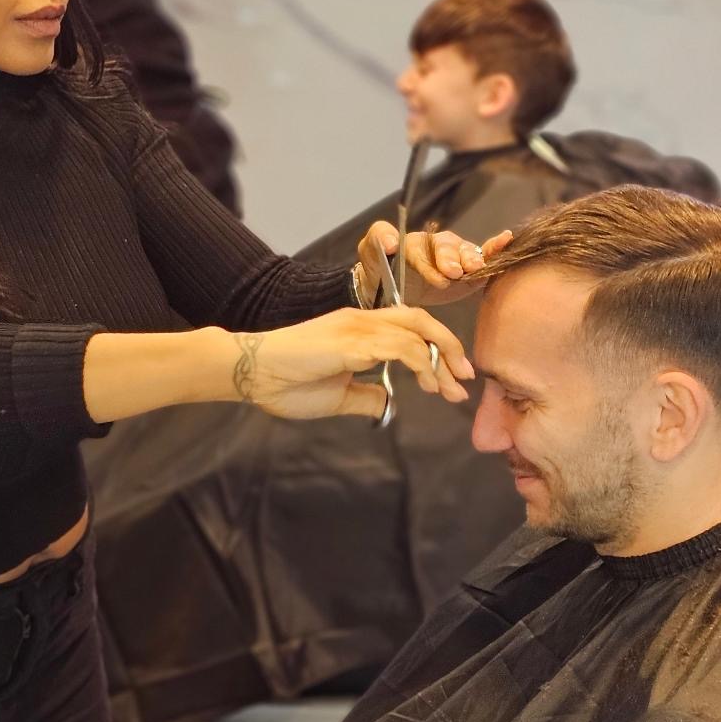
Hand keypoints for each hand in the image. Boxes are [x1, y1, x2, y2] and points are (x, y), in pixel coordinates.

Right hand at [229, 307, 472, 421]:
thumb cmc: (287, 384)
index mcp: (359, 329)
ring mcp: (359, 326)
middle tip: (467, 377)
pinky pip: (401, 346)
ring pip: (417, 331)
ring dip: (441, 359)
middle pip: (421, 321)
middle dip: (450, 347)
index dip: (436, 349)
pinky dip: (422, 363)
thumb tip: (386, 401)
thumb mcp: (337, 396)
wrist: (253, 373)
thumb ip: (364, 396)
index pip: (410, 329)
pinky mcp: (354, 341)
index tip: (452, 379)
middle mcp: (363, 320)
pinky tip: (429, 384)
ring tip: (452, 387)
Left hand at [356, 222, 513, 305]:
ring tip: (475, 267)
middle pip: (449, 247)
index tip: (439, 275)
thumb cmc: (379, 265)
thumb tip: (391, 242)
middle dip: (453, 259)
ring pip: (466, 252)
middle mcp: (437, 247)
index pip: (424, 249)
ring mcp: (454, 257)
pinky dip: (495, 248)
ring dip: (471, 259)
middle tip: (456, 272)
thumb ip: (379, 238)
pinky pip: (482, 255)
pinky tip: (506, 241)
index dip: (431, 262)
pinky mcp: (466, 271)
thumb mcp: (371, 248)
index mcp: (415, 242)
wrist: (386, 285)